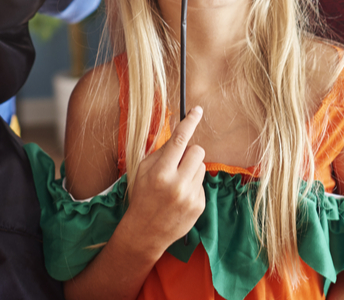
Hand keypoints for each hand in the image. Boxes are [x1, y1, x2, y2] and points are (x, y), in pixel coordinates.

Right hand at [119, 106, 206, 257]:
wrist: (145, 232)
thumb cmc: (142, 197)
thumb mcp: (143, 171)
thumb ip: (161, 152)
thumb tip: (180, 136)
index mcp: (160, 172)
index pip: (179, 140)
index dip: (190, 122)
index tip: (197, 110)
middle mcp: (177, 184)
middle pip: (197, 151)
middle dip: (189, 152)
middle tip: (178, 161)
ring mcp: (190, 196)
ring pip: (200, 166)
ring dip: (191, 169)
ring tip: (176, 183)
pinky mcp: (199, 206)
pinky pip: (201, 184)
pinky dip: (192, 186)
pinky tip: (180, 197)